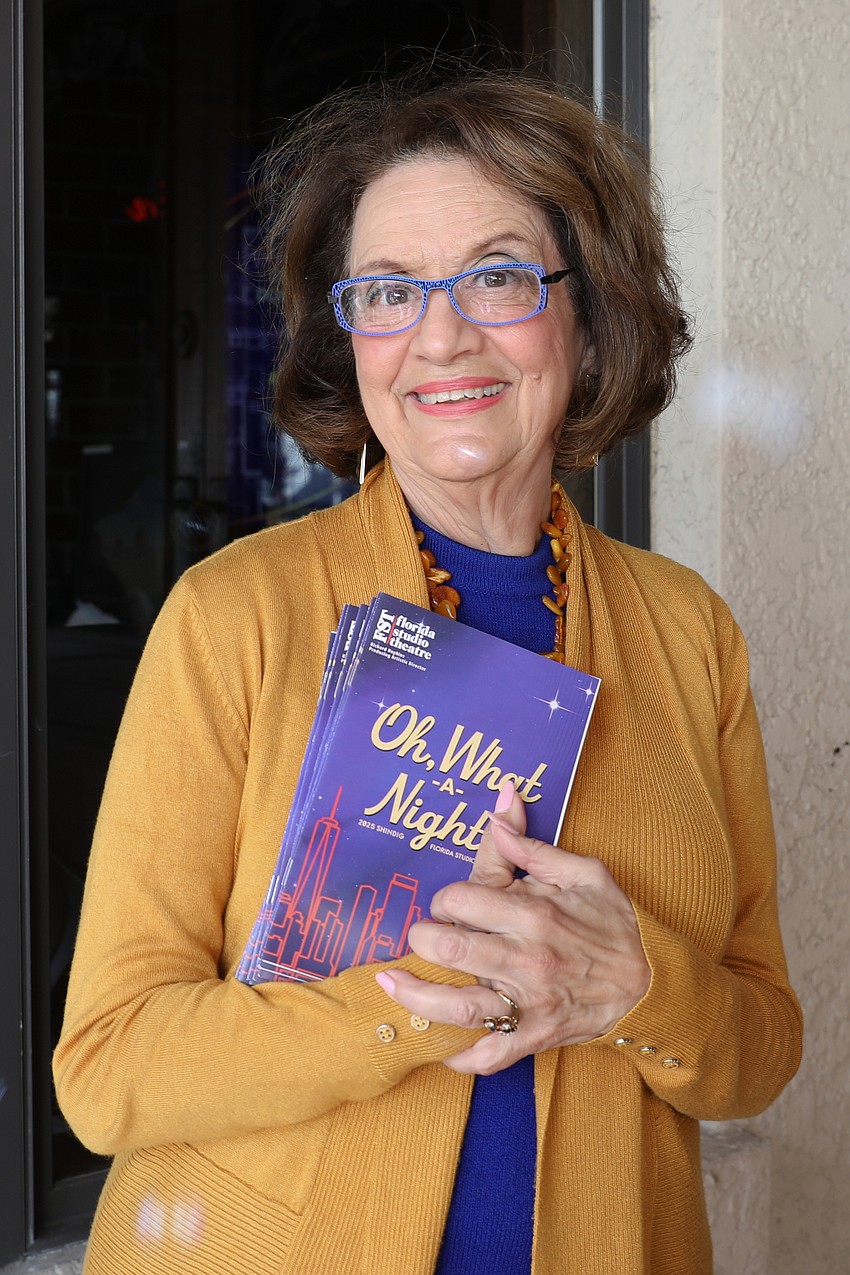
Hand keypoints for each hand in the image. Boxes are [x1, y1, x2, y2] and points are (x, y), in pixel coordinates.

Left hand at [375, 785, 649, 1074]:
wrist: (652, 981)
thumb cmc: (612, 922)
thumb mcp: (582, 872)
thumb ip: (532, 847)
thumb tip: (499, 810)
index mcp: (534, 913)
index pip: (463, 899)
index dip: (446, 897)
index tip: (450, 902)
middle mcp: (527, 959)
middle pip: (452, 950)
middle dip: (422, 940)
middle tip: (420, 937)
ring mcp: (529, 1004)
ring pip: (459, 1008)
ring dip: (417, 997)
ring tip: (389, 984)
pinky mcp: (535, 1036)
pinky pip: (489, 1055)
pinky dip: (459, 1056)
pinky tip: (437, 1047)